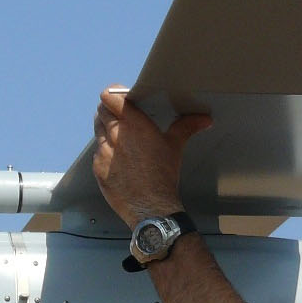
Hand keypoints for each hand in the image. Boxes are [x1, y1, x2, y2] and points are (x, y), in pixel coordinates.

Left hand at [91, 85, 211, 227]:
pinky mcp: (98, 168)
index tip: (118, 98)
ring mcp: (104, 152)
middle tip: (120, 118)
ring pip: (97, 130)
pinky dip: (105, 151)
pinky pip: (97, 152)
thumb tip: (204, 119)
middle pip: (101, 111)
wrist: (152, 207)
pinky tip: (118, 159)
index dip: (112, 95)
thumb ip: (186, 127)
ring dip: (105, 130)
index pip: (109, 96)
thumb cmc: (164, 175)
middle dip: (109, 112)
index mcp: (134, 124)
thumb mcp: (175, 147)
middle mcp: (115, 135)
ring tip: (119, 138)